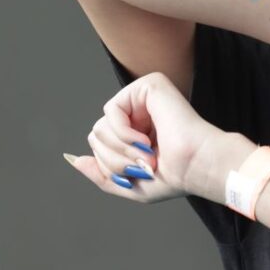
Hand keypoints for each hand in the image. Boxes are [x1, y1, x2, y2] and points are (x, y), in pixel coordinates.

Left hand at [65, 72, 224, 202]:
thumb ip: (100, 173)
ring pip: (100, 126)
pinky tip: (145, 140)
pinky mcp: (149, 86)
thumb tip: (72, 159)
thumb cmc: (175, 176)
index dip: (110, 164)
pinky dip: (123, 132)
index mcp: (137, 131)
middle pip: (96, 135)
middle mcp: (139, 111)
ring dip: (120, 149)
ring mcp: (143, 97)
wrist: (196, 166)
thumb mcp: (130, 183)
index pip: (99, 144)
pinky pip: (112, 110)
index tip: (138, 173)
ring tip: (145, 154)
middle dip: (113, 158)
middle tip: (142, 165)